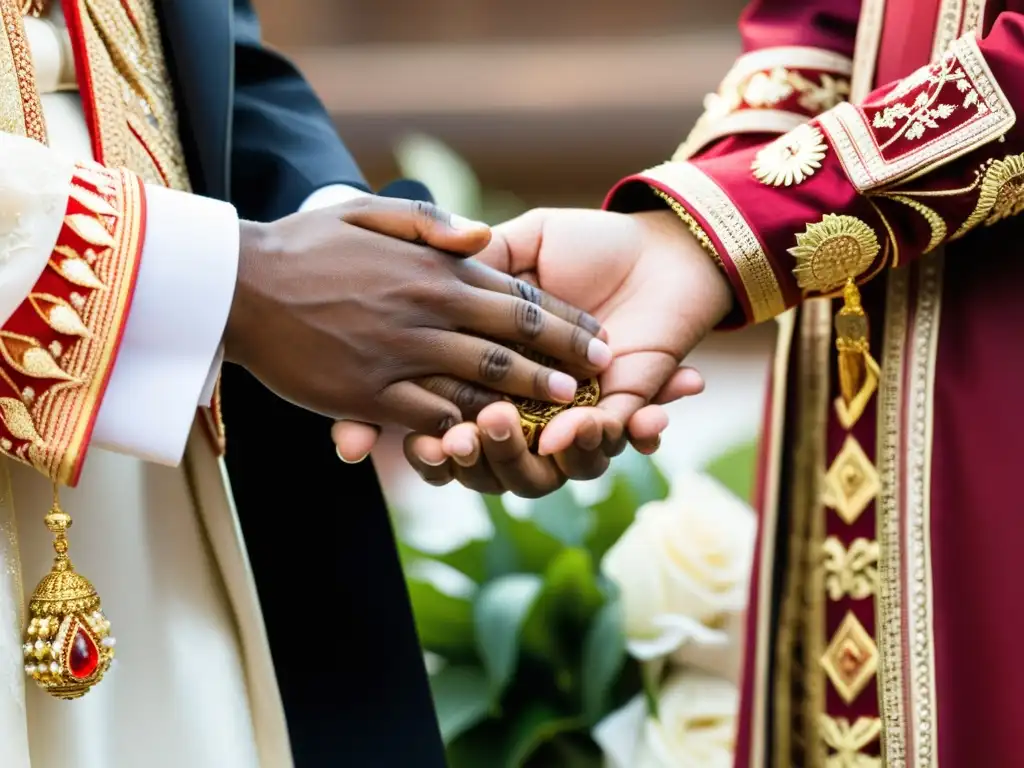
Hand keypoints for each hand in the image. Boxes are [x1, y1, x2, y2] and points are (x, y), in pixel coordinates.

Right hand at [224, 197, 612, 434]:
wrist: (236, 285)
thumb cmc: (303, 245)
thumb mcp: (370, 213)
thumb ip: (431, 224)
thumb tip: (484, 237)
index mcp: (430, 272)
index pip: (514, 296)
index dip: (562, 319)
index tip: (597, 335)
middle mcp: (424, 314)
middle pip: (511, 341)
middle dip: (563, 359)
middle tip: (601, 375)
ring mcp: (398, 357)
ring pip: (481, 382)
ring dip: (529, 397)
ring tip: (571, 408)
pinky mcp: (369, 395)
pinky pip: (429, 417)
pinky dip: (465, 428)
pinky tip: (495, 437)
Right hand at [335, 207, 733, 492]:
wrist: (658, 245)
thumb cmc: (587, 242)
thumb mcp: (523, 243)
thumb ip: (482, 265)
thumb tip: (420, 283)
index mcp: (501, 367)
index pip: (457, 416)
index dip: (437, 435)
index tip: (421, 441)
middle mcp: (537, 401)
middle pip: (499, 456)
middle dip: (487, 454)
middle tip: (469, 443)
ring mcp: (582, 409)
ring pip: (558, 460)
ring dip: (553, 451)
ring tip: (550, 434)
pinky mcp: (628, 404)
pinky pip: (619, 434)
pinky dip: (615, 435)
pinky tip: (609, 424)